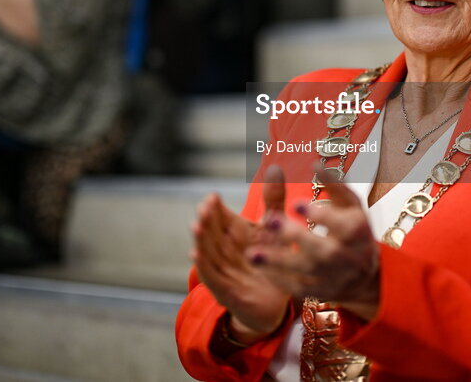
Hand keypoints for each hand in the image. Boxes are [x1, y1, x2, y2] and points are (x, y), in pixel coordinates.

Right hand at [191, 168, 290, 338]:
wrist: (275, 303)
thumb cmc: (271, 261)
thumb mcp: (275, 228)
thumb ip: (273, 199)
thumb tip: (275, 166)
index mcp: (235, 232)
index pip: (220, 216)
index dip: (215, 207)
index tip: (213, 196)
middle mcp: (225, 248)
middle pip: (212, 232)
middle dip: (207, 219)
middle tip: (205, 206)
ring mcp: (223, 269)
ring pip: (208, 251)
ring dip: (201, 239)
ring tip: (196, 225)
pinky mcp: (225, 290)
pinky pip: (211, 276)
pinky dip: (203, 265)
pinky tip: (196, 254)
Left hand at [248, 166, 379, 318]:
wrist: (365, 276)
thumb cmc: (353, 231)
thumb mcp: (351, 207)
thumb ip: (335, 186)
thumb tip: (314, 163)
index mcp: (358, 232)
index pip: (345, 227)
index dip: (323, 217)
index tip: (296, 203)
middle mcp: (349, 258)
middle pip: (324, 251)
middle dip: (297, 237)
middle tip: (271, 220)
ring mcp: (334, 278)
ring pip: (307, 272)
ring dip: (279, 262)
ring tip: (252, 253)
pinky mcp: (320, 292)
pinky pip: (298, 288)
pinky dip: (279, 278)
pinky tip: (260, 266)